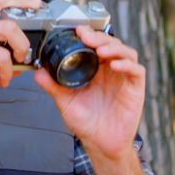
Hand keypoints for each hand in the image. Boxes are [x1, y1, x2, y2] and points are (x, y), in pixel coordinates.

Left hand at [34, 26, 145, 160]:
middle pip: (111, 43)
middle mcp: (110, 70)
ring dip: (114, 47)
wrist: (100, 144)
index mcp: (95, 69)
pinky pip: (136, 70)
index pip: (96, 44)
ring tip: (100, 50)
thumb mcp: (65, 101)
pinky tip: (114, 66)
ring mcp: (124, 78)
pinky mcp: (135, 88)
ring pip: (126, 52)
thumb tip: (38, 72)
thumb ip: (53, 86)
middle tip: (86, 37)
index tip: (77, 30)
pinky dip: (127, 64)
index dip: (89, 34)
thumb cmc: (87, 123)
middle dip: (99, 37)